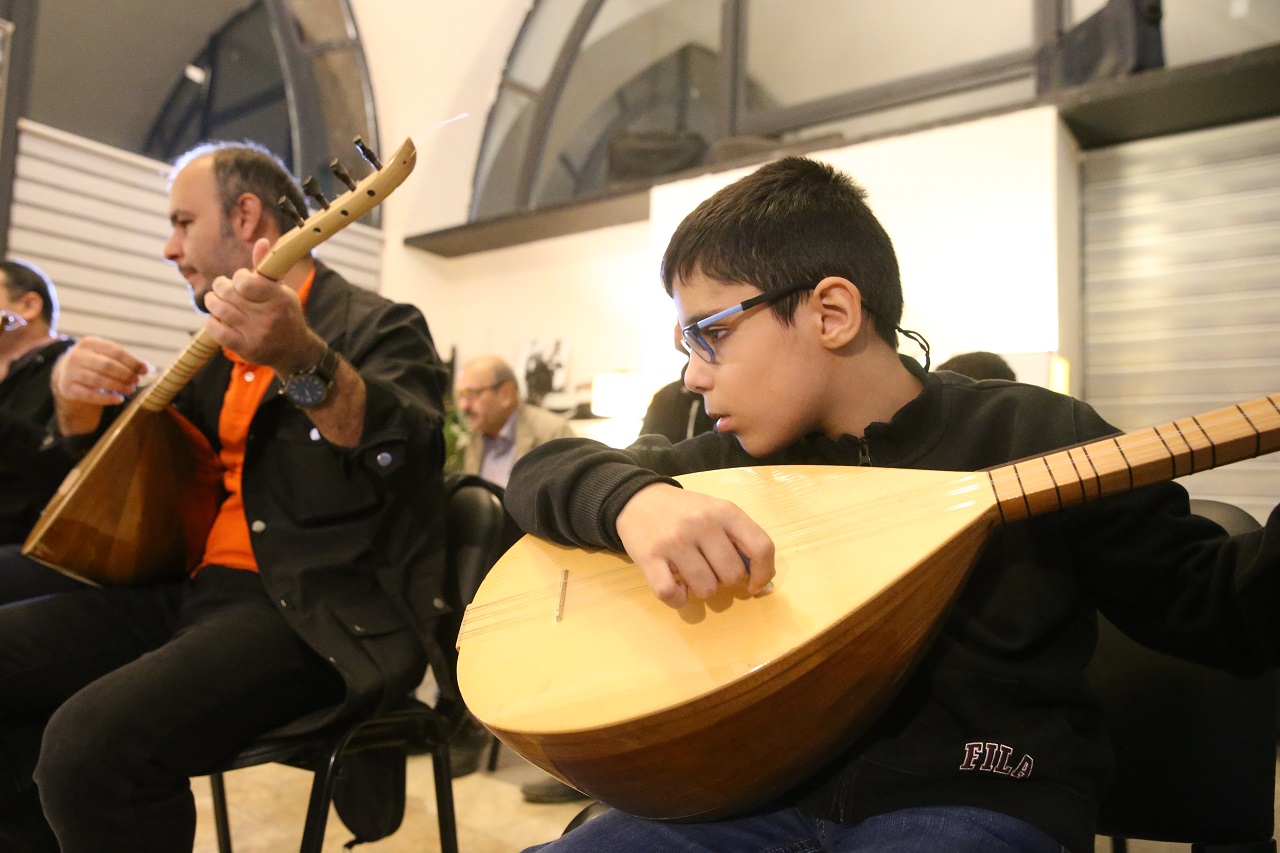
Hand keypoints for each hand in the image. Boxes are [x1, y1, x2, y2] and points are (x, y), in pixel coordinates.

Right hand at [51, 337, 148, 434]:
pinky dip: (106, 398)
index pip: (115, 351)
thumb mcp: (107, 355)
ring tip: (130, 389)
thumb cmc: (95, 362)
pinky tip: (118, 399)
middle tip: (136, 381)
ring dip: (118, 386)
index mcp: (89, 343)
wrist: (67, 372)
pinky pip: (89, 395)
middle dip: (126, 374)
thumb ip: (126, 360)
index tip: (144, 371)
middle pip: (107, 365)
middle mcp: (77, 355)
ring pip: (98, 380)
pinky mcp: (67, 388)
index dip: (132, 362)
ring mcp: (70, 372)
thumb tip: (146, 367)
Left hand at [203, 238, 321, 372]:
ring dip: (212, 302)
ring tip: (214, 300)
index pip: (245, 281)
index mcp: (279, 298)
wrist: (294, 350)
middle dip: (220, 287)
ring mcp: (257, 334)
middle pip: (228, 293)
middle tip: (221, 288)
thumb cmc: (284, 314)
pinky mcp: (246, 349)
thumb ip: (266, 268)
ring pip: (220, 310)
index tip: (239, 280)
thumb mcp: (281, 290)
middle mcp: (269, 316)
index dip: (237, 277)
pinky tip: (216, 319)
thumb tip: (261, 241)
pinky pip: (216, 331)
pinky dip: (211, 322)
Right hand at [616, 482, 774, 608]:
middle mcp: (702, 524)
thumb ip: (740, 538)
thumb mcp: (717, 511)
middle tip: (711, 568)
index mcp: (725, 511)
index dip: (764, 573)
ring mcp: (674, 541)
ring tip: (692, 573)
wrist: (638, 500)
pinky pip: (672, 594)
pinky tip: (677, 586)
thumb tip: (760, 578)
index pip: (761, 547)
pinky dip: (678, 599)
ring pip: (706, 589)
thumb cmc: (685, 511)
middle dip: (725, 580)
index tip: (753, 584)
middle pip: (732, 574)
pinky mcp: (649, 558)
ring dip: (702, 589)